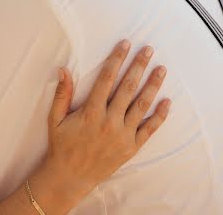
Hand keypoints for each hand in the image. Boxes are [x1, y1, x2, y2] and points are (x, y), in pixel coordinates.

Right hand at [31, 41, 169, 209]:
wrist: (70, 177)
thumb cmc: (62, 144)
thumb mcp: (55, 118)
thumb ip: (61, 93)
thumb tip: (63, 69)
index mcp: (91, 111)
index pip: (107, 79)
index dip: (117, 59)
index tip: (125, 44)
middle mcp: (109, 121)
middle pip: (128, 87)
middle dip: (139, 66)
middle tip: (148, 50)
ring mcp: (123, 135)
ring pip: (141, 105)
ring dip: (152, 86)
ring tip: (161, 69)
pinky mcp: (131, 148)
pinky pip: (149, 129)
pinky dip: (159, 115)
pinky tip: (167, 101)